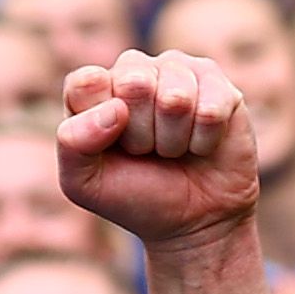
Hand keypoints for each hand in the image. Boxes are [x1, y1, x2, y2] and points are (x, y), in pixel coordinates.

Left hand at [56, 51, 259, 247]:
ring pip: (176, 97)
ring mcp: (181, 73)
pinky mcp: (221, 88)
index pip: (87, 82)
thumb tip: (116, 108)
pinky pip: (210, 109)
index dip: (99, 122)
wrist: (192, 222)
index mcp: (96, 87)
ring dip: (174, 140)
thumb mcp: (83, 182)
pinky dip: (203, 141)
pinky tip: (201, 146)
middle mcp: (137, 70)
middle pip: (134, 83)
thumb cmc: (133, 196)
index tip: (111, 148)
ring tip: (174, 150)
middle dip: (141, 134)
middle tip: (146, 151)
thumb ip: (73, 142)